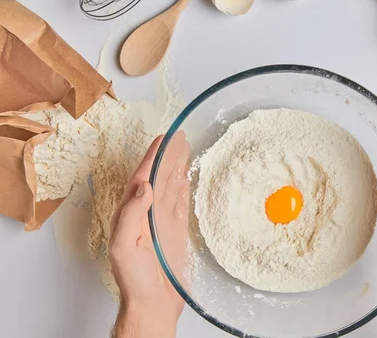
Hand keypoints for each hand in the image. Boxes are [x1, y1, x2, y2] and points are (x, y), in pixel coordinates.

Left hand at [109, 132, 190, 337]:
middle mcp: (146, 213)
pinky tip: (187, 176)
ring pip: (170, 186)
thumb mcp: (124, 247)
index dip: (153, 157)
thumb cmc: (135, 280)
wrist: (153, 305)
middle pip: (158, 177)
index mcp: (130, 213)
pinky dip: (184, 187)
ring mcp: (162, 222)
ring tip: (185, 148)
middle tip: (179, 136)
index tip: (164, 138)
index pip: (142, 178)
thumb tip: (143, 186)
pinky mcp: (175, 231)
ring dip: (176, 167)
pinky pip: (180, 203)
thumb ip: (130, 215)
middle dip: (167, 156)